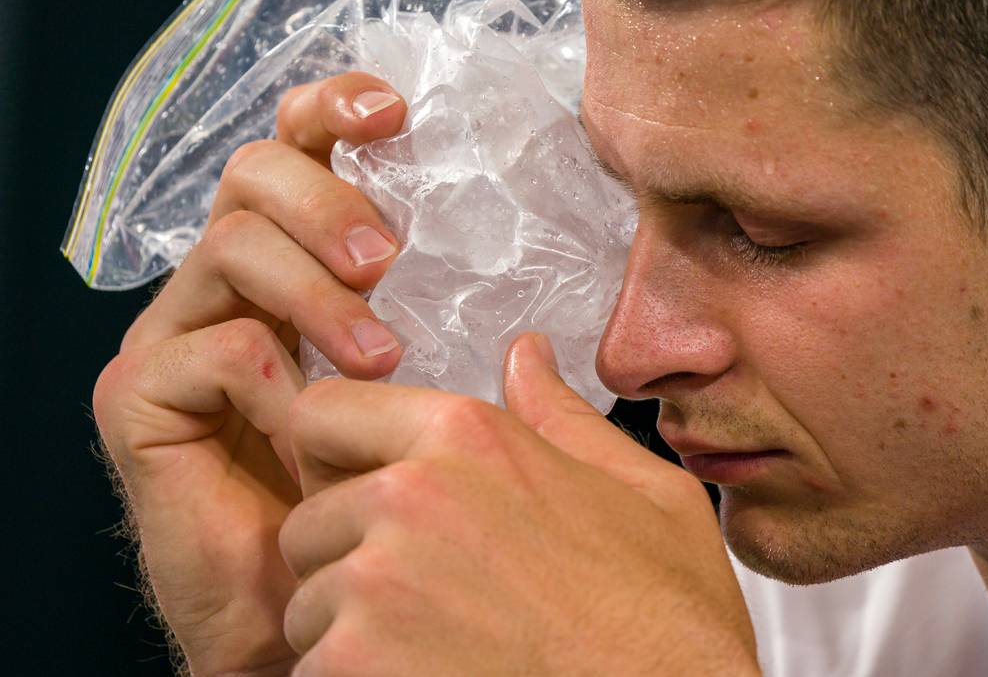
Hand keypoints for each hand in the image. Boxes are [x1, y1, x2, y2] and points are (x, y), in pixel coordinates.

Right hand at [92, 72, 408, 675]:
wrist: (314, 598)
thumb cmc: (375, 487)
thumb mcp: (429, 385)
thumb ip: (454, 321)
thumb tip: (520, 267)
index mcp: (293, 261)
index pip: (294, 148)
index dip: (332, 108)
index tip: (394, 111)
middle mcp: (226, 281)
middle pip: (253, 173)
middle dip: (328, 200)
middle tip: (386, 260)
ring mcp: (176, 333)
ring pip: (233, 246)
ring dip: (317, 294)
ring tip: (380, 355)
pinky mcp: (139, 396)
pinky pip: (209, 347)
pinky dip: (273, 376)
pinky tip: (307, 424)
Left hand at [279, 334, 759, 675]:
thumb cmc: (664, 623)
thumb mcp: (644, 493)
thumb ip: (563, 415)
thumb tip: (527, 356)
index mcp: (468, 438)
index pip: (323, 413)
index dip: (332, 455)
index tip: (357, 488)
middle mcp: (409, 497)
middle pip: (308, 520)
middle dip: (344, 555)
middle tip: (416, 592)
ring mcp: (376, 588)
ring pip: (308, 605)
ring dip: (350, 629)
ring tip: (435, 644)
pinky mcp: (358, 668)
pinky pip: (315, 669)